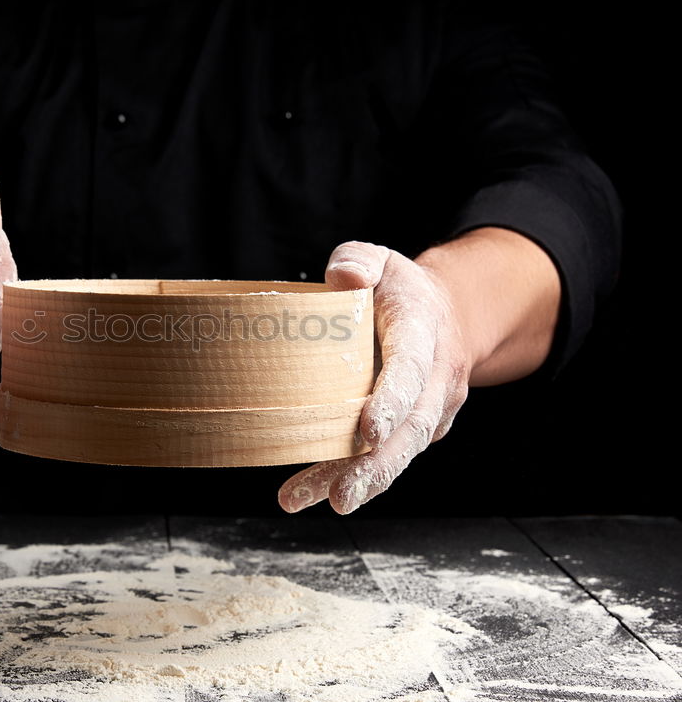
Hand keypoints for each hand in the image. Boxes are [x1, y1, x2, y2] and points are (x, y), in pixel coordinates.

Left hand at [278, 241, 470, 513]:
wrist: (446, 315)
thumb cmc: (398, 289)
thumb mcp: (379, 260)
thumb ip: (359, 261)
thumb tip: (342, 277)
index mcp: (424, 331)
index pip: (409, 369)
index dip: (391, 401)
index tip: (367, 430)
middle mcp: (435, 377)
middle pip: (411, 428)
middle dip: (376, 466)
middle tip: (341, 495)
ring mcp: (431, 409)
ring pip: (401, 453)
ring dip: (362, 482)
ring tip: (319, 501)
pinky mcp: (417, 430)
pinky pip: (389, 457)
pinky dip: (357, 479)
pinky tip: (316, 494)